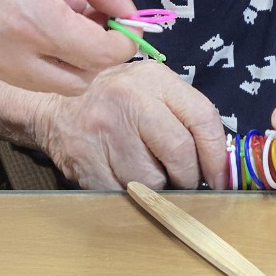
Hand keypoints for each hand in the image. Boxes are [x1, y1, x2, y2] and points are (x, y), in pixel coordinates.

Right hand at [0, 0, 139, 93]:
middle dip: (95, 55)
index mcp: (30, 22)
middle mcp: (4, 56)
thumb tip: (126, 9)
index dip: (122, 42)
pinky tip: (23, 15)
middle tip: (93, 16)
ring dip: (63, 57)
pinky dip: (31, 55)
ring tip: (58, 11)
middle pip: (76, 82)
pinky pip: (11, 72)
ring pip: (43, 82)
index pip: (99, 56)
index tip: (126, 22)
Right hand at [36, 62, 228, 190]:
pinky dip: (132, 197)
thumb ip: (185, 116)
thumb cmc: (117, 102)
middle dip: (189, 177)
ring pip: (152, 180)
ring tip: (147, 174)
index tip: (219, 177)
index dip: (216, 155)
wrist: (56, 108)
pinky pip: (124, 194)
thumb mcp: (151, 90)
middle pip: (179, 152)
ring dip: (158, 188)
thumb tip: (220, 162)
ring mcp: (104, 130)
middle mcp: (129, 98)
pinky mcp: (85, 160)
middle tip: (184, 182)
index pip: (202, 118)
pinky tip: (126, 180)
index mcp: (154, 79)